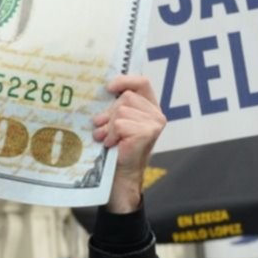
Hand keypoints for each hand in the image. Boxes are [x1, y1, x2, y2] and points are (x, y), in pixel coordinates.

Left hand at [94, 74, 165, 213]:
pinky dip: (111, 134)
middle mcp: (156, 113)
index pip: (142, 83)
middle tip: (103, 129)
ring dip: (108, 126)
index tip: (109, 87)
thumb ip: (115, 107)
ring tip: (107, 138)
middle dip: (109, 113)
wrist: (119, 176)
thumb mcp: (115, 123)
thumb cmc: (116, 149)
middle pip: (126, 97)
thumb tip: (101, 90)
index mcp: (149, 107)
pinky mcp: (147, 132)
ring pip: (121, 110)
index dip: (125, 80)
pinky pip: (120, 124)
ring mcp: (154, 123)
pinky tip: (112, 144)